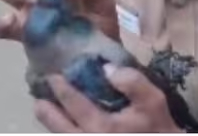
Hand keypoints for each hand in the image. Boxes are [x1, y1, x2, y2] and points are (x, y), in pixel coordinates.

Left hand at [34, 64, 182, 132]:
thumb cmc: (159, 127)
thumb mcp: (153, 100)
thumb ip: (132, 81)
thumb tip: (106, 68)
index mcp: (102, 127)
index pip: (74, 105)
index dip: (61, 89)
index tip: (53, 76)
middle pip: (59, 128)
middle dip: (47, 112)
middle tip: (38, 100)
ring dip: (52, 125)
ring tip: (45, 111)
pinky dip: (64, 133)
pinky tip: (63, 127)